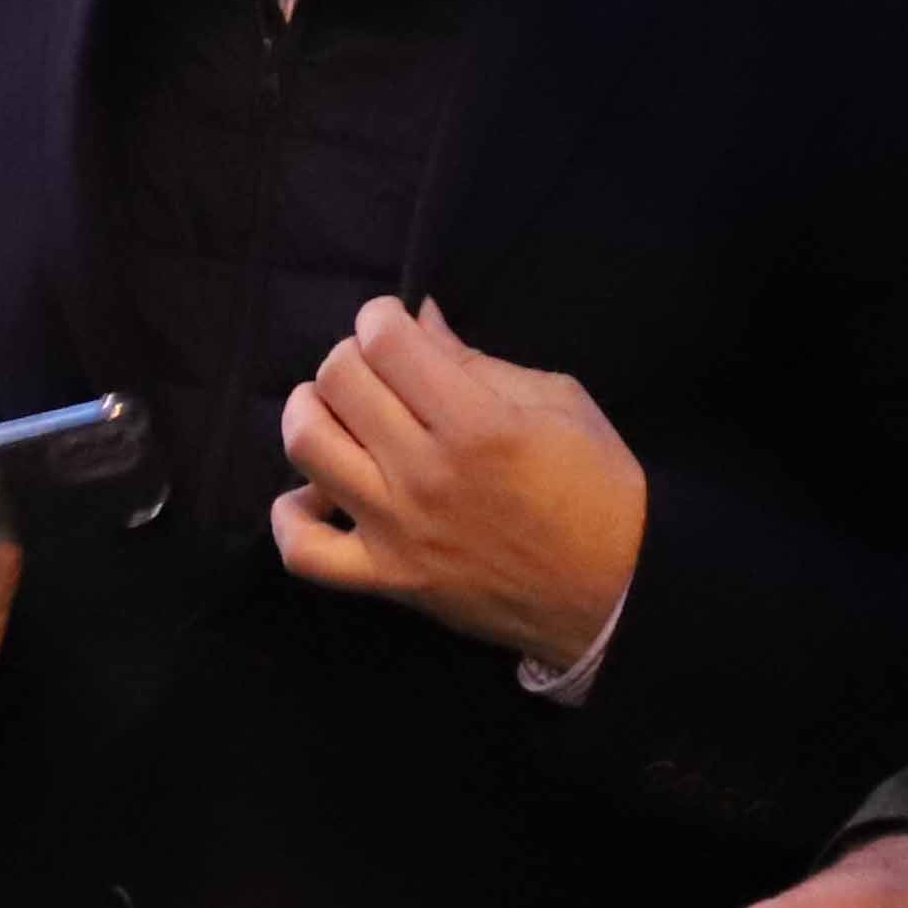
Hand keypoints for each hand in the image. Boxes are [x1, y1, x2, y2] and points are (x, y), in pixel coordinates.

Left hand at [268, 300, 646, 670]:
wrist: (617, 590)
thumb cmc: (598, 488)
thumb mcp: (558, 401)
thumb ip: (476, 361)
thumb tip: (419, 320)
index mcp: (476, 423)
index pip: (383, 340)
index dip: (382, 317)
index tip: (395, 326)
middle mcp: (426, 473)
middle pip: (338, 380)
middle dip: (352, 357)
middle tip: (378, 370)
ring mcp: (399, 530)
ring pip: (307, 446)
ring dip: (311, 413)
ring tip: (338, 414)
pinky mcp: (388, 579)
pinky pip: (304, 550)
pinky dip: (291, 516)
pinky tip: (315, 492)